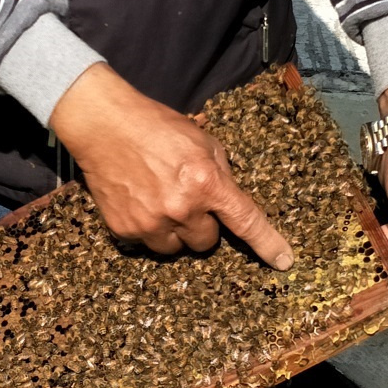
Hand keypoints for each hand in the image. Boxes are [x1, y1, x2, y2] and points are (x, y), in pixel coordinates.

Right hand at [50, 64, 293, 268]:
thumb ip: (220, 171)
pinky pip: (146, 243)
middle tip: (186, 200)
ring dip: (174, 232)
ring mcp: (151, 222)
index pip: (245, 221)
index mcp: (206, 182)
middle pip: (207, 242)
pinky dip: (146, 228)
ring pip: (176, 249)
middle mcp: (181, 207)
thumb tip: (229, 197)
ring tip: (159, 201)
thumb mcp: (201, 139)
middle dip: (202, 225)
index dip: (267, 244)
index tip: (284, 261)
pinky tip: (139, 201)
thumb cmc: (156, 126)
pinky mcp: (125, 229)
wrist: (103, 125)